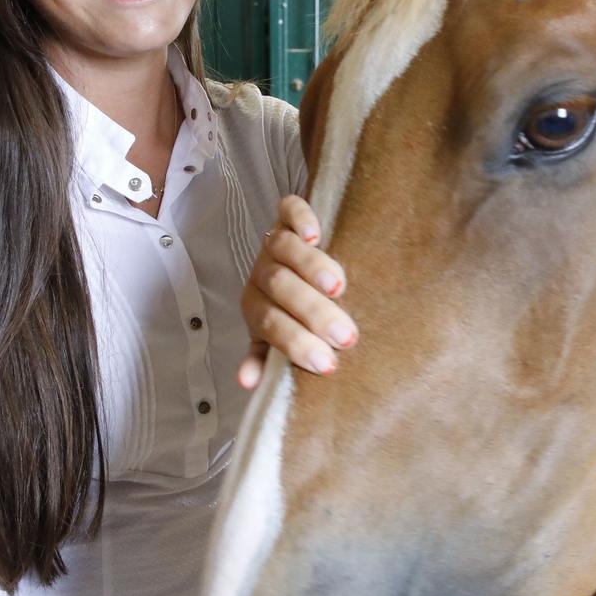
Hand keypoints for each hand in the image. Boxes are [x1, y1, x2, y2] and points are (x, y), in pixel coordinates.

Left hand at [238, 195, 357, 388]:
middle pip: (279, 288)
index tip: (328, 365)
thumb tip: (249, 384)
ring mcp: (272, 244)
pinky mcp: (287, 216)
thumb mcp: (278, 338)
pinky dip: (300, 218)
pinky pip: (288, 210)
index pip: (270, 326)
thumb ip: (266, 358)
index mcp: (257, 308)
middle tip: (346, 336)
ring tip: (338, 288)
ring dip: (308, 267)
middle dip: (311, 313)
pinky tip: (317, 235)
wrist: (296, 262)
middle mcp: (261, 275)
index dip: (295, 344)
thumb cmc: (293, 311)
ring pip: (282, 248)